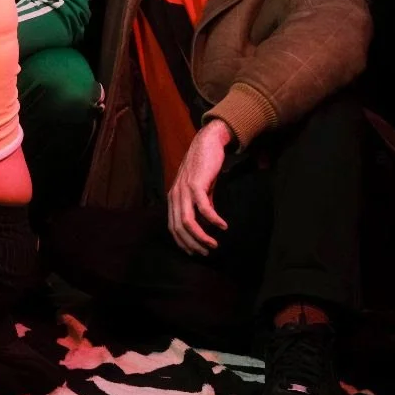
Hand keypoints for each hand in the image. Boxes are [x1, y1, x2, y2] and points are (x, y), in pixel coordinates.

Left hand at [167, 119, 231, 254]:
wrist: (208, 142)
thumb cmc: (204, 167)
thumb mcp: (201, 190)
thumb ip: (201, 205)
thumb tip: (207, 223)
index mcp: (173, 198)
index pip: (172, 227)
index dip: (182, 242)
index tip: (195, 252)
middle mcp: (175, 195)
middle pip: (178, 228)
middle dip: (192, 244)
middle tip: (206, 252)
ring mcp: (183, 189)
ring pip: (187, 221)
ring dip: (201, 236)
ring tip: (213, 244)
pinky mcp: (196, 183)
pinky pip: (203, 207)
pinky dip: (213, 219)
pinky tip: (223, 226)